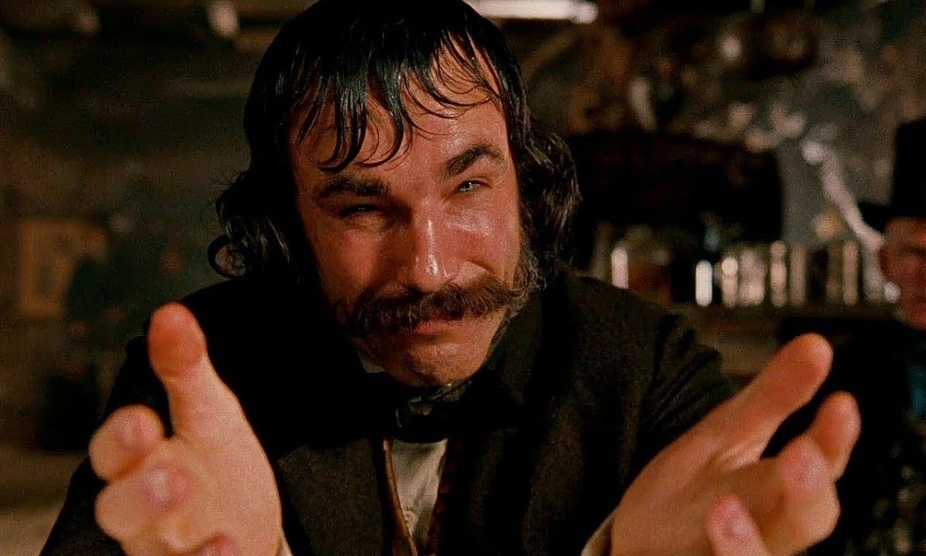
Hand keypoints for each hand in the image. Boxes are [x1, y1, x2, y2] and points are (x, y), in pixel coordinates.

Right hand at [89, 302, 282, 555]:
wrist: (252, 523)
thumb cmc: (219, 467)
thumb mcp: (210, 413)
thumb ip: (187, 369)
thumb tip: (170, 313)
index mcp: (143, 462)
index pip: (114, 452)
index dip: (121, 439)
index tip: (142, 421)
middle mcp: (147, 511)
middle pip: (120, 508)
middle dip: (141, 494)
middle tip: (174, 477)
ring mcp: (171, 545)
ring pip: (152, 550)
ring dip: (178, 542)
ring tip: (213, 530)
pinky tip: (230, 549)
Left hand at [609, 333, 859, 555]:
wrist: (639, 543)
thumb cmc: (694, 492)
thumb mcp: (726, 434)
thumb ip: (771, 396)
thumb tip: (817, 342)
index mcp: (777, 491)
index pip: (820, 466)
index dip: (834, 440)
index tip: (841, 403)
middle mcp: (765, 532)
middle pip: (804, 521)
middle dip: (807, 492)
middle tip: (802, 455)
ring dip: (748, 544)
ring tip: (725, 509)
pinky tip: (689, 539)